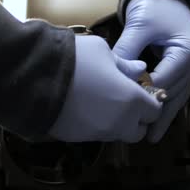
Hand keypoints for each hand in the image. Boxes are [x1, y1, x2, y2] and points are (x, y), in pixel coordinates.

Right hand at [48, 35, 162, 142]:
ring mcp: (98, 133)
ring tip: (101, 100)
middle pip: (138, 131)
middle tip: (125, 99)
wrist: (34, 77)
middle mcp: (119, 123)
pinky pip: (96, 134)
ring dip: (116, 122)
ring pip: (117, 134)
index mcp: (131, 100)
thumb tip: (139, 70)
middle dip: (137, 119)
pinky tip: (84, 106)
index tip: (141, 90)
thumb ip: (125, 65)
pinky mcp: (78, 138)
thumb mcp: (103, 51)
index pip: (155, 111)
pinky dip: (96, 124)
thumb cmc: (75, 58)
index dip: (150, 101)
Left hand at [114, 0, 189, 141]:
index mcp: (187, 51)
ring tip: (151, 137)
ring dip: (163, 116)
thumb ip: (127, 50)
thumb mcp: (140, 25)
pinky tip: (156, 123)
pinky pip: (174, 91)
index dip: (146, 93)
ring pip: (176, 97)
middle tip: (139, 132)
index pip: (165, 80)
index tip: (126, 105)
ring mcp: (189, 68)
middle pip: (173, 93)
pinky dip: (164, 106)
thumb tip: (113, 74)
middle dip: (155, 111)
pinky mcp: (181, 69)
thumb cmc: (154, 6)